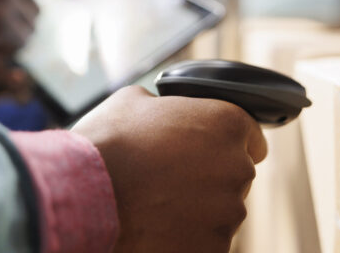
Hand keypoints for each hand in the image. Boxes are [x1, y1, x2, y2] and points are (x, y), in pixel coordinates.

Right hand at [73, 86, 266, 252]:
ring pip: (221, 210)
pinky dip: (188, 235)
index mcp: (226, 123)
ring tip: (158, 199)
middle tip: (172, 172)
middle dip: (210, 172)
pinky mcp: (212, 250)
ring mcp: (227, 214)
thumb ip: (166, 106)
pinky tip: (157, 223)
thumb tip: (164, 111)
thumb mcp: (136, 101)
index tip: (213, 147)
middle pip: (235, 173)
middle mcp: (236, 168)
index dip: (230, 140)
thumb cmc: (111, 142)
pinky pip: (207, 240)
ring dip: (199, 206)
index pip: (252, 136)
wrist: (86, 197)